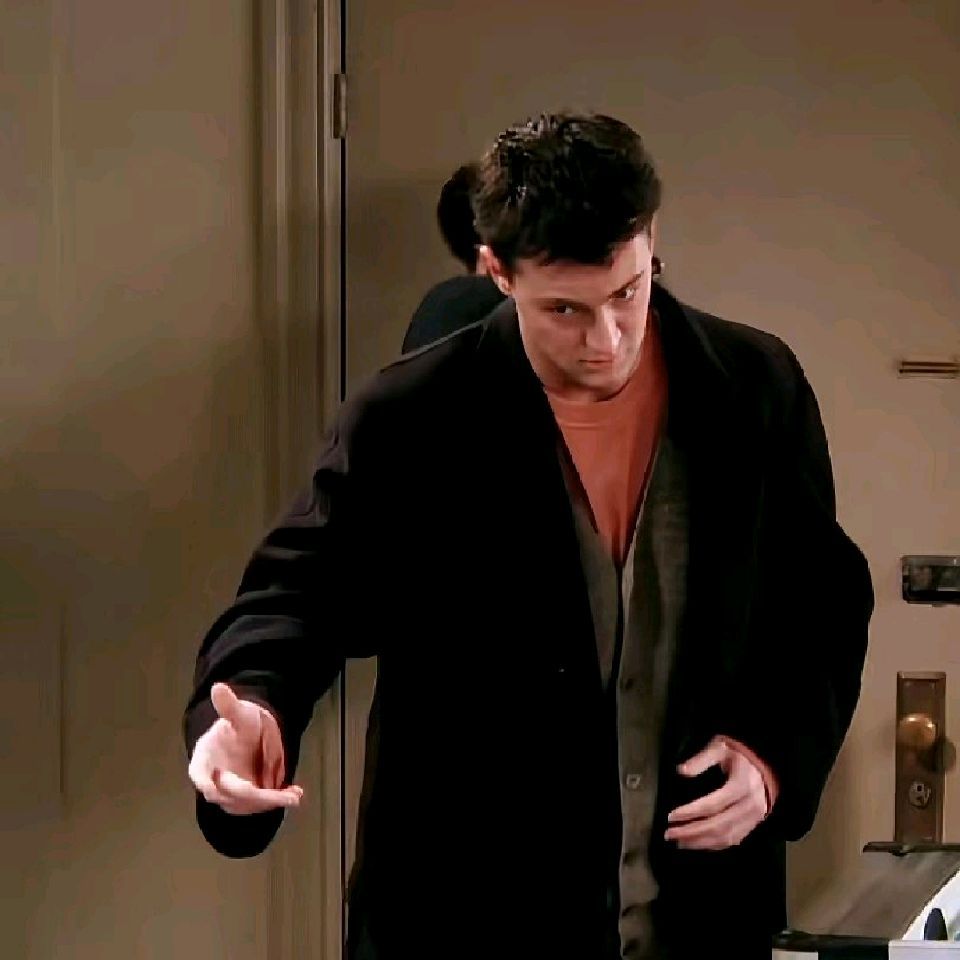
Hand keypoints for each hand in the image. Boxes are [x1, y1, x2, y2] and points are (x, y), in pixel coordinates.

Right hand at [187, 682, 302, 814]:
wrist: (252, 736)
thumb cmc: (240, 724)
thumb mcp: (238, 712)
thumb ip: (228, 705)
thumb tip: (218, 687)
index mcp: (205, 760)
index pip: (200, 775)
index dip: (206, 783)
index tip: (214, 790)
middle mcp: (216, 781)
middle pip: (229, 794)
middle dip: (252, 796)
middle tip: (274, 794)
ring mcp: (231, 793)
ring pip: (248, 804)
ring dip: (270, 801)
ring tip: (292, 795)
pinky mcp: (248, 800)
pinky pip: (262, 803)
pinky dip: (278, 799)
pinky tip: (295, 794)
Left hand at [664, 736, 766, 849]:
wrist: (765, 764)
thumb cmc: (738, 755)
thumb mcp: (720, 748)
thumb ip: (701, 759)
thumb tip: (681, 771)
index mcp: (741, 785)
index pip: (712, 805)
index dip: (690, 813)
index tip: (670, 817)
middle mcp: (750, 805)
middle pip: (718, 825)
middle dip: (691, 832)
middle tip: (669, 834)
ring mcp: (754, 818)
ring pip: (726, 837)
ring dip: (700, 842)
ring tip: (679, 842)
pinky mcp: (754, 824)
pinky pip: (734, 840)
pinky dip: (714, 845)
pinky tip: (697, 844)